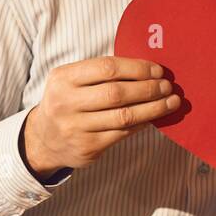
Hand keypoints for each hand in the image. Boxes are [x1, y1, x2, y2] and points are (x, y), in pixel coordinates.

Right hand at [22, 56, 179, 178]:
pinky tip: (154, 117)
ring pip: (124, 116)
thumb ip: (101, 72)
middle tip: (168, 86)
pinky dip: (143, 123)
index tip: (158, 70)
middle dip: (149, 89)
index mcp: (63, 78)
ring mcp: (75, 128)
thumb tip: (149, 68)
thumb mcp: (72, 80)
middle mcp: (66, 103)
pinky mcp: (87, 148)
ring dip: (153, 108)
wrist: (44, 139)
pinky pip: (123, 133)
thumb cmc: (68, 101)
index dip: (137, 68)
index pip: (107, 68)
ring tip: (171, 102)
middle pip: (117, 93)